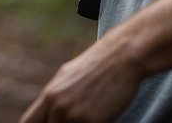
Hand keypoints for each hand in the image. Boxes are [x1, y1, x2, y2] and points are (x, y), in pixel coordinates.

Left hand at [20, 36, 144, 122]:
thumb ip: (55, 96)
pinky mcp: (92, 122)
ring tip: (85, 118)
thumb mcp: (67, 76)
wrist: (123, 55)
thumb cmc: (98, 64)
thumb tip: (48, 110)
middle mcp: (57, 107)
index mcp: (49, 95)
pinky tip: (99, 118)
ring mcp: (74, 116)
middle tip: (72, 119)